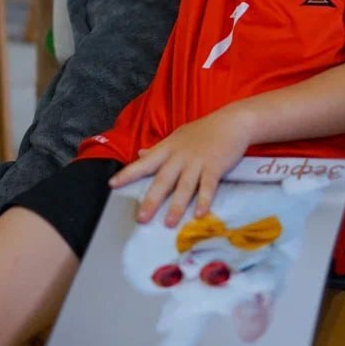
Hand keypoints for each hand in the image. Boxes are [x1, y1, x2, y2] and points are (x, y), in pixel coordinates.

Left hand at [109, 108, 251, 226]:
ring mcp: (197, 162)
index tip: (112, 185)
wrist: (232, 122)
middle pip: (163, 180)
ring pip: (184, 186)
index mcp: (168, 148)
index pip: (144, 163)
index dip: (128, 173)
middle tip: (141, 218)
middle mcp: (180, 156)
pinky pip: (208, 186)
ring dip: (177, 206)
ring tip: (168, 223)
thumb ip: (159, 148)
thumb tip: (140, 154)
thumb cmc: (204, 130)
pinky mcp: (215, 167)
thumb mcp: (178, 136)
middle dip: (151, 200)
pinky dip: (204, 200)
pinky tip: (200, 214)